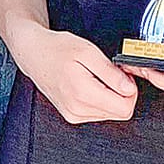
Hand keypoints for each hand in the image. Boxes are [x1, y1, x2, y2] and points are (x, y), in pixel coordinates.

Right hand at [7, 25, 137, 123]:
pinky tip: (90, 85)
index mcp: (82, 92)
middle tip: (111, 74)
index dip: (131, 91)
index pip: (124, 108)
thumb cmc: (56, 48)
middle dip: (122, 94)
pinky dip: (100, 100)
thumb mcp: (87, 51)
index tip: (123, 76)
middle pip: (120, 113)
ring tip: (97, 77)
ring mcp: (73, 114)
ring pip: (110, 114)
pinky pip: (98, 113)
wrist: (32, 53)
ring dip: (111, 96)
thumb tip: (129, 89)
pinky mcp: (72, 116)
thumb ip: (110, 73)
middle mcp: (77, 108)